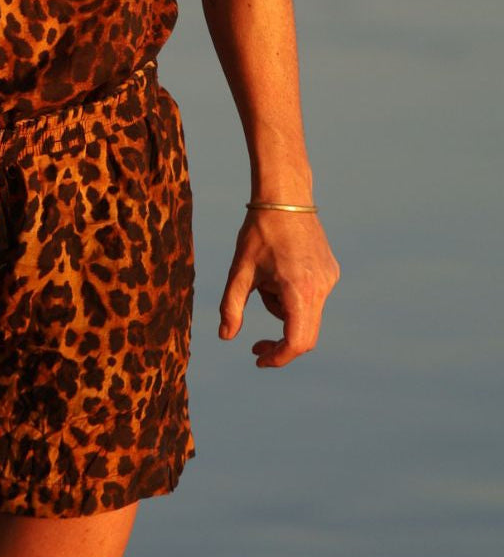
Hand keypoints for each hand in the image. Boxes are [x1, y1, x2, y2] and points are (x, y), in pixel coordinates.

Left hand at [218, 207, 339, 366]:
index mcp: (299, 290)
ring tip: (264, 277)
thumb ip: (231, 307)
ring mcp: (330, 279)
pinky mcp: (331, 272)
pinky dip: (293, 296)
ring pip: (306, 314)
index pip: (297, 341)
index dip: (278, 357)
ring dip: (282, 309)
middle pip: (305, 334)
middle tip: (254, 344)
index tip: (258, 359)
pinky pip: (312, 297)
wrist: (285, 197)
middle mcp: (321, 288)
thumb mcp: (239, 270)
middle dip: (279, 340)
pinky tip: (278, 270)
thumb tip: (226, 337)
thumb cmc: (258, 232)